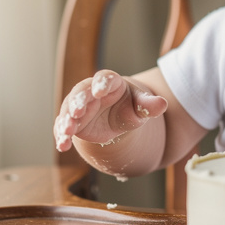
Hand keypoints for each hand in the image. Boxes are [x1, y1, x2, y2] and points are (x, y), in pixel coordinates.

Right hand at [53, 70, 167, 151]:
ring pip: (69, 110)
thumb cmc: (129, 108)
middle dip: (78, 102)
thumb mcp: (140, 107)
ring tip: (68, 130)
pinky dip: (61, 136)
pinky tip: (62, 145)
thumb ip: (149, 105)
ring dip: (67, 119)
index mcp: (109, 83)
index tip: (99, 91)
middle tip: (78, 112)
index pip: (104, 79)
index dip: (101, 84)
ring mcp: (78, 107)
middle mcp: (90, 92)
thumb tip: (163, 104)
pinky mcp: (72, 122)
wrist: (116, 118)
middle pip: (81, 93)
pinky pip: (63, 127)